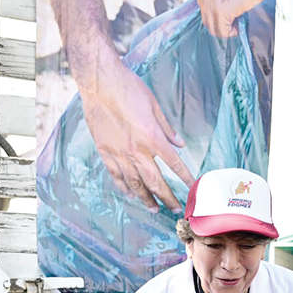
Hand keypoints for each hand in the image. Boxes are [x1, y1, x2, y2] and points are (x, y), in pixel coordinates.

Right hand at [76, 58, 193, 211]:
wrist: (100, 82)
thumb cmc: (128, 89)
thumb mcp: (154, 105)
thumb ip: (167, 128)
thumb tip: (179, 143)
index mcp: (153, 138)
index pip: (174, 164)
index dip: (185, 178)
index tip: (192, 189)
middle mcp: (137, 150)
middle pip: (155, 182)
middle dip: (167, 197)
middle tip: (175, 208)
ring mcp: (119, 153)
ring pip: (135, 184)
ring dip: (146, 199)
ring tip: (153, 209)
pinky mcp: (105, 152)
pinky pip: (116, 176)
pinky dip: (124, 187)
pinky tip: (130, 195)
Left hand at [197, 0, 271, 37]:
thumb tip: (223, 2)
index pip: (204, 1)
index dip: (215, 9)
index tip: (227, 11)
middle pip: (205, 13)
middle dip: (218, 19)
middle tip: (232, 20)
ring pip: (211, 24)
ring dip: (224, 27)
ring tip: (237, 24)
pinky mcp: (219, 10)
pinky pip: (221, 30)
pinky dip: (230, 32)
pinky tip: (239, 27)